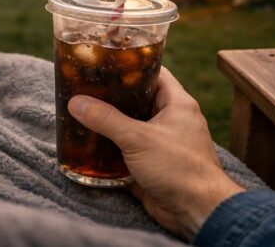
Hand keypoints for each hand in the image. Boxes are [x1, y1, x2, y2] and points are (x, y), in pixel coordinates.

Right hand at [68, 67, 244, 239]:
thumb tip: (76, 103)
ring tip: (82, 114)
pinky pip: (127, 151)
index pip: (154, 73)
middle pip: (138, 100)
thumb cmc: (179, 168)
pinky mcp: (152, 165)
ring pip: (131, 126)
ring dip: (109, 124)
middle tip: (87, 88)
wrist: (198, 212)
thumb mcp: (138, 138)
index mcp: (177, 104)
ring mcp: (161, 144)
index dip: (132, 65)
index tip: (106, 62)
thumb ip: (106, 119)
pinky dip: (111, 149)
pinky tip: (89, 145)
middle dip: (113, 96)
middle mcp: (171, 121)